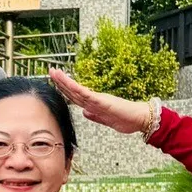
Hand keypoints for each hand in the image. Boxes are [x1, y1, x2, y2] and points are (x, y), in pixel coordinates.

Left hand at [47, 69, 162, 136]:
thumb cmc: (127, 120)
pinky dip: (76, 89)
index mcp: (94, 104)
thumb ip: (95, 116)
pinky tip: (68, 83)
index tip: (55, 82)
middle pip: (73, 91)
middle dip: (61, 82)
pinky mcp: (102, 101)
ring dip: (65, 81)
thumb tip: (84, 112)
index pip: (75, 96)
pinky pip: (86, 94)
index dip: (64, 89)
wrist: (140, 119)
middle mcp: (94, 100)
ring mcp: (98, 99)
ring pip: (77, 90)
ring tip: (55, 73)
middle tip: (51, 71)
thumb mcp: (106, 120)